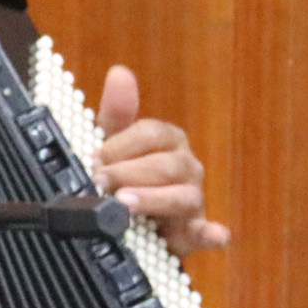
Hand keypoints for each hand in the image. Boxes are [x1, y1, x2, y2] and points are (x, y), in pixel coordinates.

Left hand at [94, 65, 229, 256]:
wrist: (136, 222)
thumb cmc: (128, 176)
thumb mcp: (115, 145)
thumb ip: (116, 113)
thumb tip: (120, 72)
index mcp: (168, 140)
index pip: (150, 133)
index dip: (119, 146)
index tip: (93, 159)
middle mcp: (186, 166)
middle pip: (165, 165)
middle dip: (129, 172)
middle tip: (99, 183)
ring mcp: (193, 199)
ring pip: (182, 196)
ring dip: (154, 199)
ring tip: (125, 204)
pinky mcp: (194, 231)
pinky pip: (207, 231)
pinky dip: (212, 234)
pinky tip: (214, 235)